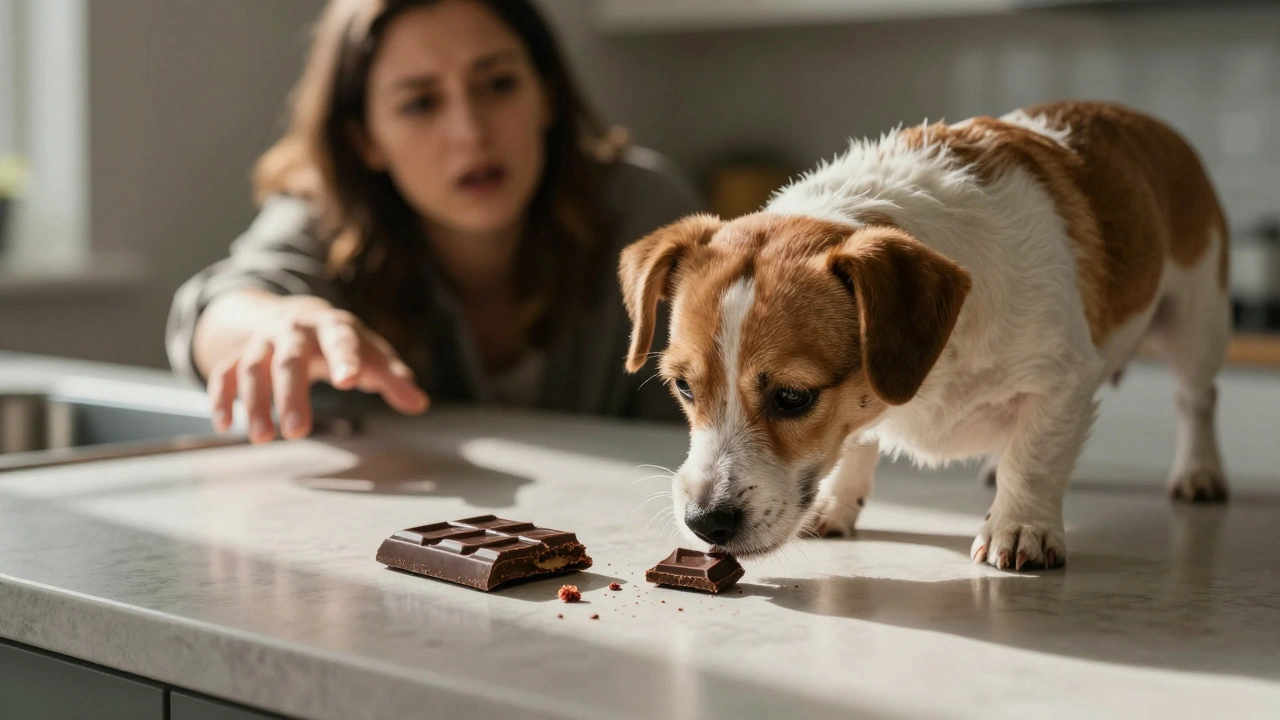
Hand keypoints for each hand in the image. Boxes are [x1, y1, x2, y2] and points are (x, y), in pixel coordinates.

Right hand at [206, 296, 428, 441]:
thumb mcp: (371, 353)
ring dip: (254, 402)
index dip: (346, 359)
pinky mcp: (240, 355)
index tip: (350, 381)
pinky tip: (225, 425)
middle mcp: (294, 330)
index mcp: (333, 327)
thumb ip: (393, 377)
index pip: (341, 341)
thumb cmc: (343, 341)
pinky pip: (224, 373)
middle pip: (289, 359)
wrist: (298, 312)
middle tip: (298, 433)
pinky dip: (222, 397)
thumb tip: (418, 403)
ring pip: (252, 366)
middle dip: (292, 394)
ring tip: (262, 438)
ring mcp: (264, 341)